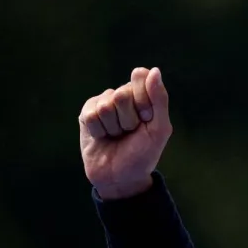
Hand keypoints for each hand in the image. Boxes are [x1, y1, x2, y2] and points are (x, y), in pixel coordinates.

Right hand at [79, 67, 172, 199]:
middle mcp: (122, 96)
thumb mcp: (159, 128)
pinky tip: (103, 137)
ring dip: (114, 127)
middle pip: (122, 94)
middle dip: (129, 119)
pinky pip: (92, 115)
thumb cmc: (143, 154)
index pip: (140, 77)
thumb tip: (154, 70)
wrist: (121, 176)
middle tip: (130, 132)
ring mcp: (103, 104)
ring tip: (117, 136)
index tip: (147, 119)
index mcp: (143, 96)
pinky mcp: (87, 114)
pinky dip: (100, 131)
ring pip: (106, 106)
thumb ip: (159, 99)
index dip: (144, 102)